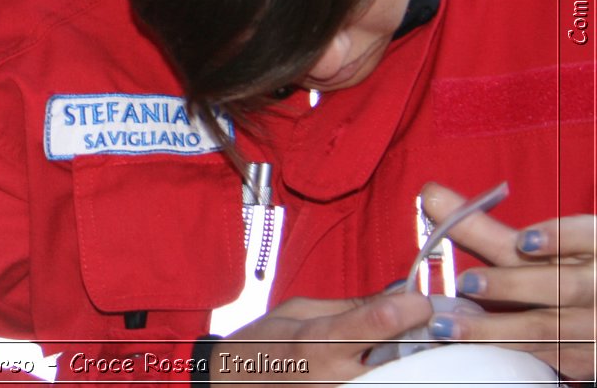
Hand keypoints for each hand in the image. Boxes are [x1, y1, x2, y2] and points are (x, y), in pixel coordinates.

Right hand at [210, 291, 432, 383]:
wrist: (236, 384)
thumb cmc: (263, 344)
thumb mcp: (299, 311)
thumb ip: (352, 306)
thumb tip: (400, 293)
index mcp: (318, 341)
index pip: (379, 322)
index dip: (411, 306)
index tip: (420, 298)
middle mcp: (334, 377)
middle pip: (403, 359)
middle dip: (424, 340)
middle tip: (434, 327)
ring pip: (402, 380)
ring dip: (416, 362)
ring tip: (418, 348)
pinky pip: (384, 386)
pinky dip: (398, 375)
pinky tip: (396, 366)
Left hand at [421, 182, 595, 381]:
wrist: (593, 316)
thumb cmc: (563, 270)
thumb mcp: (538, 247)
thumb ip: (484, 226)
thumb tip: (430, 196)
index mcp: (594, 249)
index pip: (586, 237)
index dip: (560, 238)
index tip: (525, 240)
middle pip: (562, 286)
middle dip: (514, 284)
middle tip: (466, 282)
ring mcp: (595, 327)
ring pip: (549, 329)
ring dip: (496, 327)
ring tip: (447, 324)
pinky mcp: (587, 359)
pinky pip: (548, 358)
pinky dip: (508, 352)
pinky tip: (471, 348)